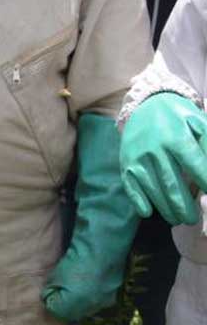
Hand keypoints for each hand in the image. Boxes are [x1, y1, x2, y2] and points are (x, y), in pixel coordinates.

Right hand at [120, 92, 206, 225]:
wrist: (146, 104)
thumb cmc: (178, 116)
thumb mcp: (198, 122)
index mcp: (177, 137)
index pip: (196, 167)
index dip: (206, 183)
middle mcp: (155, 149)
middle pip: (172, 184)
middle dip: (184, 206)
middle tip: (193, 219)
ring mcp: (138, 158)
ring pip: (153, 189)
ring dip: (166, 208)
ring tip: (177, 219)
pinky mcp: (126, 163)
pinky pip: (131, 186)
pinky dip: (138, 201)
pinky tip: (148, 212)